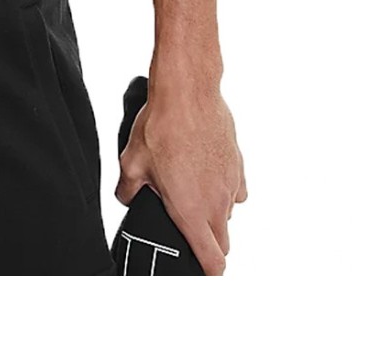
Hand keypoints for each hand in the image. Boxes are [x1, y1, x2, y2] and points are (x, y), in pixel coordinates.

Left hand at [115, 83, 246, 275]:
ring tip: (190, 190)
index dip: (206, 272)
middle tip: (187, 228)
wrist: (188, 92)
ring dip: (214, 211)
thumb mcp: (132, 163)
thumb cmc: (161, 126)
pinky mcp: (238, 163)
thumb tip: (127, 198)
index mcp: (191, 212)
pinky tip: (204, 172)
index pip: (213, 262)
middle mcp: (216, 203)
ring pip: (228, 213)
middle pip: (223, 242)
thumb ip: (128, 191)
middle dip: (208, 243)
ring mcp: (230, 183)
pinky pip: (235, 189)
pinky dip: (223, 188)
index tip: (198, 270)